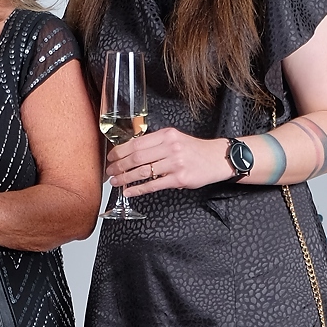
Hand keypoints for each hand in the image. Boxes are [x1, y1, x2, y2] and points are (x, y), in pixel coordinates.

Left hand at [107, 128, 232, 193]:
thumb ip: (155, 143)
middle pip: (136, 157)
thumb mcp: (175, 139)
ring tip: (116, 181)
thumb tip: (131, 151)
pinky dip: (138, 189)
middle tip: (109, 171)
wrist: (217, 158)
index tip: (111, 157)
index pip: (137, 142)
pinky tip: (129, 191)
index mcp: (166, 135)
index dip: (120, 151)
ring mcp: (175, 163)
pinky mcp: (179, 179)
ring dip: (125, 178)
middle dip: (119, 165)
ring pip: (142, 171)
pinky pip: (153, 185)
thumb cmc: (194, 150)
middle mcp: (170, 147)